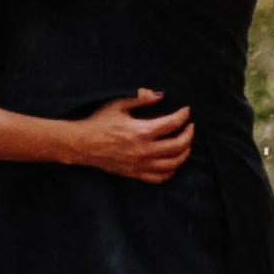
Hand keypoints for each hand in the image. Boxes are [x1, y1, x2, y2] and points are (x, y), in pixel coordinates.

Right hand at [72, 88, 193, 182]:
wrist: (84, 144)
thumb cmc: (100, 122)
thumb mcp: (118, 104)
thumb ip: (141, 97)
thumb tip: (160, 95)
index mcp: (142, 131)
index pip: (172, 124)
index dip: (183, 116)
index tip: (186, 111)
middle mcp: (145, 150)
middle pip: (178, 146)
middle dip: (189, 134)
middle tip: (190, 127)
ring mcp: (141, 165)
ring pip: (172, 164)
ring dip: (184, 153)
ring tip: (186, 144)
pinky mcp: (136, 174)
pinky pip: (160, 178)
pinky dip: (170, 171)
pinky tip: (172, 163)